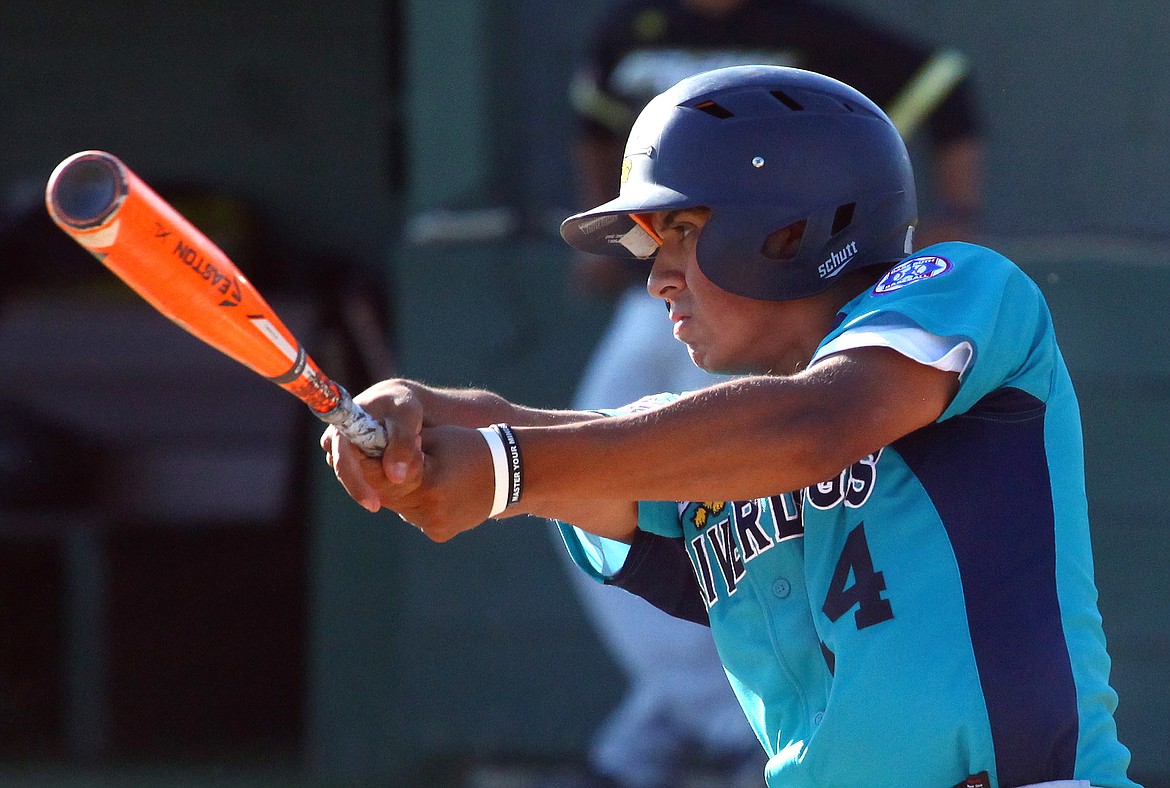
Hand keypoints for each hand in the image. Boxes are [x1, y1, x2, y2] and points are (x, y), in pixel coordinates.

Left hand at [320, 380, 497, 539]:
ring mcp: (435, 525)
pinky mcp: (440, 533)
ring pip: (398, 507)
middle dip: (378, 477)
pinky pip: (414, 516)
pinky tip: (433, 489)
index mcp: (428, 481)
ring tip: (412, 472)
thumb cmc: (471, 447)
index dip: (364, 464)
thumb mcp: (435, 438)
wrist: (511, 474)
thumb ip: (401, 446)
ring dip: (397, 491)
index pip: (378, 476)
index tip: (356, 451)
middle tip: (376, 459)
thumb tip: (369, 447)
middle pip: (385, 495)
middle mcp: (429, 509)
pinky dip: (415, 503)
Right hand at [321, 379, 425, 511]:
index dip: (357, 484)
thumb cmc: (401, 406)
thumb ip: (403, 444)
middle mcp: (334, 439)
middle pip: (347, 474)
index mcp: (343, 425)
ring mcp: (339, 450)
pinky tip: (397, 470)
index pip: (344, 461)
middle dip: (369, 486)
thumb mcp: (407, 418)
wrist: (397, 402)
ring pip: (355, 476)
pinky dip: (378, 478)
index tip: (374, 505)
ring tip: (407, 462)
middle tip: (389, 498)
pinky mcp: (348, 458)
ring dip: (377, 479)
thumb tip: (395, 478)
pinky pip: (361, 476)